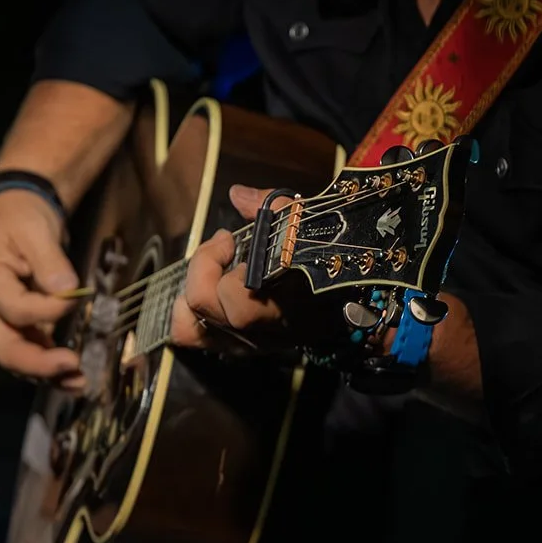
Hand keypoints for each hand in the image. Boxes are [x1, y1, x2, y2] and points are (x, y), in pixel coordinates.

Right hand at [0, 188, 85, 389]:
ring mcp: (2, 321)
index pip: (15, 310)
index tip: (75, 298)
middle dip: (39, 364)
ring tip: (80, 382)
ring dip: (48, 375)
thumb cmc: (21, 219)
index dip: (48, 311)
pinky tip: (75, 376)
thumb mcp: (36, 229)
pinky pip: (32, 352)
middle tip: (72, 365)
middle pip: (6, 349)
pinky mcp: (20, 326)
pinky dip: (52, 368)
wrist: (15, 217)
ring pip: (19, 359)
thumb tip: (66, 289)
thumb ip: (50, 260)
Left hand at [170, 185, 342, 352]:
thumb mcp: (309, 225)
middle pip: (204, 307)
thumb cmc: (330, 260)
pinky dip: (188, 314)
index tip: (230, 238)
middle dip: (201, 268)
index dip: (217, 263)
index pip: (233, 297)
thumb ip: (272, 207)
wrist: (353, 301)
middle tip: (220, 247)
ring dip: (189, 295)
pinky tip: (205, 291)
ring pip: (190, 329)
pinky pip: (194, 338)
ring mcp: (247, 344)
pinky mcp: (237, 347)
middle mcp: (261, 331)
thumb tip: (237, 195)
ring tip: (206, 273)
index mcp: (282, 303)